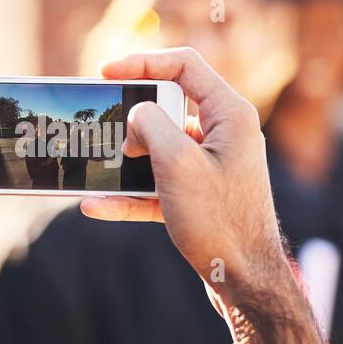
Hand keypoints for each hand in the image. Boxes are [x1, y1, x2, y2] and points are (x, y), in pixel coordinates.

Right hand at [80, 48, 331, 343]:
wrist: (246, 281)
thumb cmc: (220, 222)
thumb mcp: (176, 164)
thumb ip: (150, 125)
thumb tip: (136, 115)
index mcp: (230, 114)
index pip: (184, 65)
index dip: (141, 62)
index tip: (105, 72)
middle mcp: (226, 133)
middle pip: (169, 105)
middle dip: (132, 117)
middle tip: (104, 127)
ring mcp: (214, 165)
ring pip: (161, 147)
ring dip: (128, 158)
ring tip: (97, 164)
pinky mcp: (203, 195)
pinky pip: (160, 184)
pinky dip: (131, 193)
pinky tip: (96, 206)